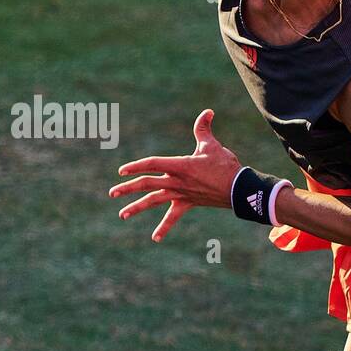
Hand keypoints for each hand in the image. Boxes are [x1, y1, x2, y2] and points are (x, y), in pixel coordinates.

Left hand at [108, 109, 241, 242]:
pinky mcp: (187, 203)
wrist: (238, 189)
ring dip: (137, 207)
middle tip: (112, 193)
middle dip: (128, 188)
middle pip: (147, 184)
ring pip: (154, 200)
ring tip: (122, 215)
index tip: (122, 171)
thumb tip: (207, 111)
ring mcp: (180, 194)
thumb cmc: (225, 165)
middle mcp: (176, 181)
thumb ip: (203, 128)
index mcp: (179, 165)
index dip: (136, 166)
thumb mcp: (212, 145)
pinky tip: (155, 238)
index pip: (152, 164)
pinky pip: (173, 217)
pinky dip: (164, 227)